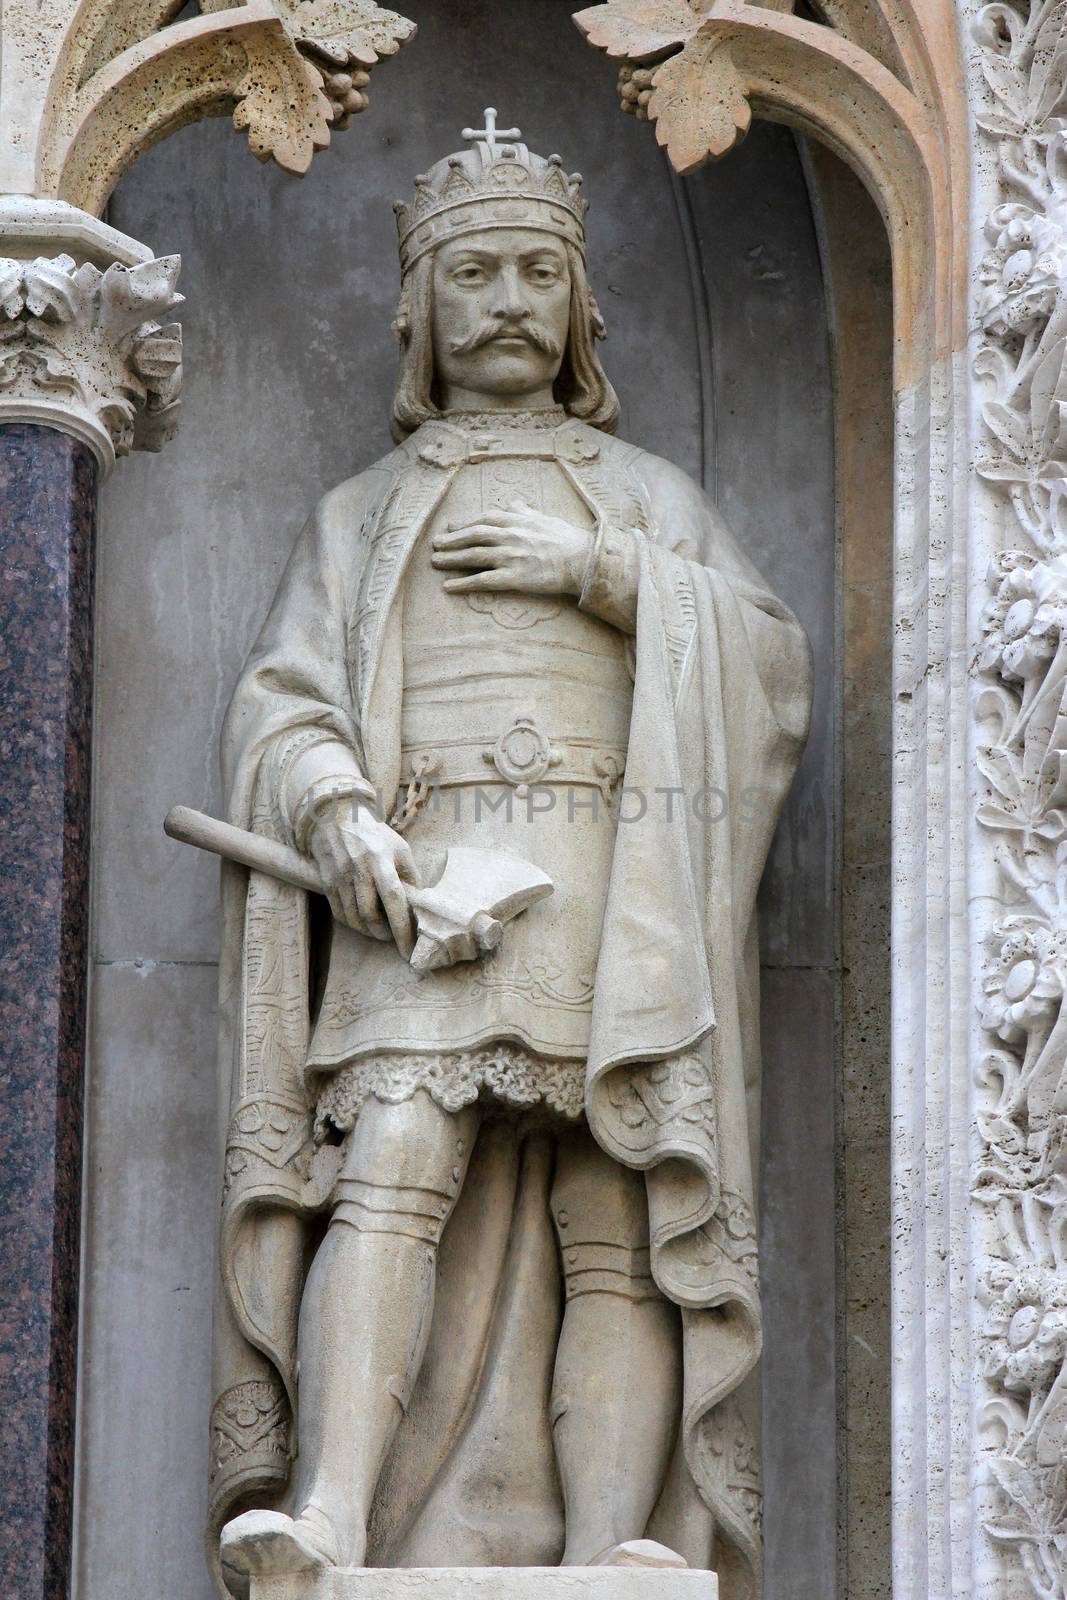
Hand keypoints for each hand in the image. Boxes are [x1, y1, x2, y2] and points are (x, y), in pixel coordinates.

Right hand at [308, 799, 415, 957]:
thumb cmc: (374, 835)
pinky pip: (340, 914)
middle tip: (395, 938)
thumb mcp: (399, 848)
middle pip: (370, 914)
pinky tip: (363, 923)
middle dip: (385, 934)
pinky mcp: (327, 883)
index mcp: (380, 859)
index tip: (410, 948)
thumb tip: (418, 906)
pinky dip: (354, 925)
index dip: (402, 926)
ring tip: (381, 932)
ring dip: (370, 932)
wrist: (336, 818)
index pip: (393, 898)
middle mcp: (358, 869)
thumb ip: (410, 876)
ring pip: (354, 918)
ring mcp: (340, 877)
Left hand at [431, 499, 592, 596]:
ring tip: (436, 562)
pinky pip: (483, 580)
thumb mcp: (545, 518)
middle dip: (451, 540)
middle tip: (435, 545)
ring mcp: (510, 556)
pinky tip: (449, 587)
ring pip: (473, 556)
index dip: (463, 524)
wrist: (583, 560)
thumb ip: (525, 511)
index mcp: (516, 520)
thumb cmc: (567, 539)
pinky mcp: (514, 578)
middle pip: (472, 536)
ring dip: (451, 559)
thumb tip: (514, 502)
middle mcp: (509, 536)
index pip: (483, 519)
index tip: (450, 527)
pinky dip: (463, 583)